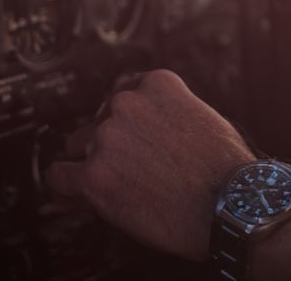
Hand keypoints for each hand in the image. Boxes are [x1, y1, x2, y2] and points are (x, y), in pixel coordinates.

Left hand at [46, 70, 254, 259]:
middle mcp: (128, 105)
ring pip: (78, 145)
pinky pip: (59, 176)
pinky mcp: (94, 176)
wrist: (230, 205)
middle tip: (125, 165)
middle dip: (110, 141)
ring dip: (90, 161)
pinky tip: (70, 193)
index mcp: (157, 84)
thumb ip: (171, 112)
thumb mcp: (204, 118)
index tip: (124, 130)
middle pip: (100, 119)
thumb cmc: (226, 169)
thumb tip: (151, 129)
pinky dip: (64, 185)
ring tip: (106, 182)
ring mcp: (108, 138)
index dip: (124, 116)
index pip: (124, 90)